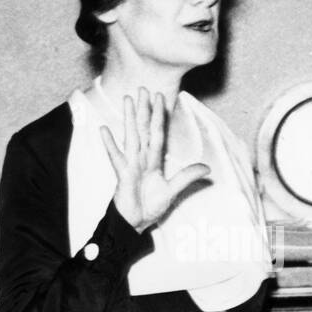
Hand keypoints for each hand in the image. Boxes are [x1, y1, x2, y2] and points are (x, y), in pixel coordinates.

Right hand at [101, 88, 209, 232]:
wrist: (135, 223)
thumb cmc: (150, 206)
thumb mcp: (173, 190)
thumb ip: (187, 176)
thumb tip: (207, 168)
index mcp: (154, 161)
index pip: (157, 133)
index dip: (159, 116)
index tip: (159, 98)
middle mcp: (142, 158)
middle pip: (143, 129)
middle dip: (143, 109)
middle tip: (142, 89)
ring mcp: (131, 164)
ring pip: (131, 136)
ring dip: (128, 118)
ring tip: (126, 99)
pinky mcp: (122, 174)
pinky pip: (116, 156)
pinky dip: (110, 144)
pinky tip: (104, 129)